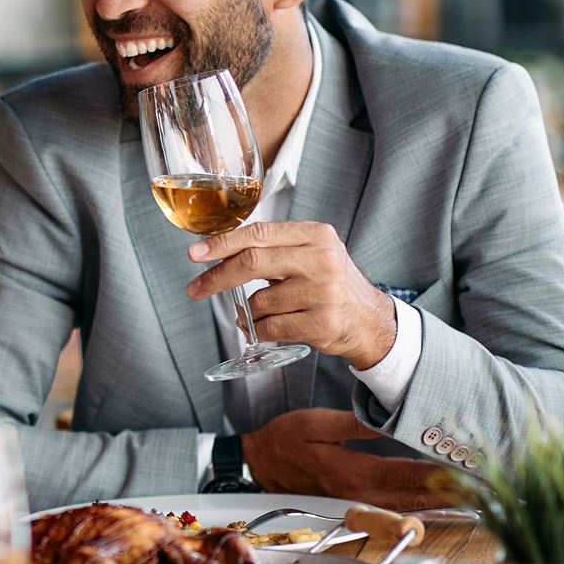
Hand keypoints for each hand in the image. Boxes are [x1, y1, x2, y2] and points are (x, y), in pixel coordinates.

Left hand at [187, 221, 395, 369]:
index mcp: (316, 235)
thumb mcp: (311, 253)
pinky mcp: (322, 323)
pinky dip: (258, 330)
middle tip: (195, 289)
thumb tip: (218, 248)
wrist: (369, 320)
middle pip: (252, 262)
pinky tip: (266, 328)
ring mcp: (324, 293)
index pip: (258, 233)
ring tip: (256, 315)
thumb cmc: (330, 285)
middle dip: (217, 277)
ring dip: (246, 312)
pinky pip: (270, 327)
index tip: (194, 254)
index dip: (221, 243)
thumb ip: (273, 247)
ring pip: (258, 301)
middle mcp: (322, 260)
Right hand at [240, 408, 465, 511]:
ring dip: (437, 502)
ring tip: (469, 497)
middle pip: (412, 496)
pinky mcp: (352, 502)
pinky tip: (434, 502)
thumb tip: (385, 422)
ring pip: (405, 505)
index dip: (438, 473)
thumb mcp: (314, 423)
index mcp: (351, 472)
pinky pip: (392, 506)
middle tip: (484, 489)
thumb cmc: (283, 439)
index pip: (405, 473)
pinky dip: (416, 505)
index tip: (467, 470)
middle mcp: (357, 493)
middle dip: (449, 493)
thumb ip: (352, 425)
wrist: (256, 462)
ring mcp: (355, 501)